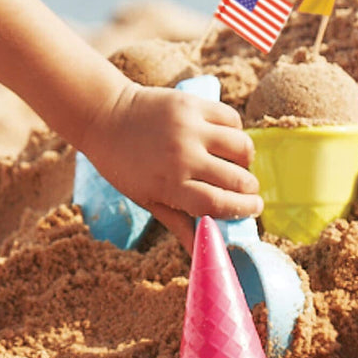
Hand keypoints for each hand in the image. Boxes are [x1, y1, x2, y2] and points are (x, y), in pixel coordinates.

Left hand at [81, 82, 261, 249]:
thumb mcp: (145, 197)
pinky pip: (231, 118)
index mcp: (169, 185)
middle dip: (249, 189)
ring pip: (242, 147)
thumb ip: (177, 223)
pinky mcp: (190, 104)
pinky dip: (234, 129)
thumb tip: (200, 254)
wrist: (103, 116)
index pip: (220, 204)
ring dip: (245, 159)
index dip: (243, 209)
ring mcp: (188, 128)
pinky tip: (223, 137)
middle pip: (237, 179)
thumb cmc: (122, 163)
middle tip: (246, 188)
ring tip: (236, 162)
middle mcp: (182, 157)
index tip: (254, 208)